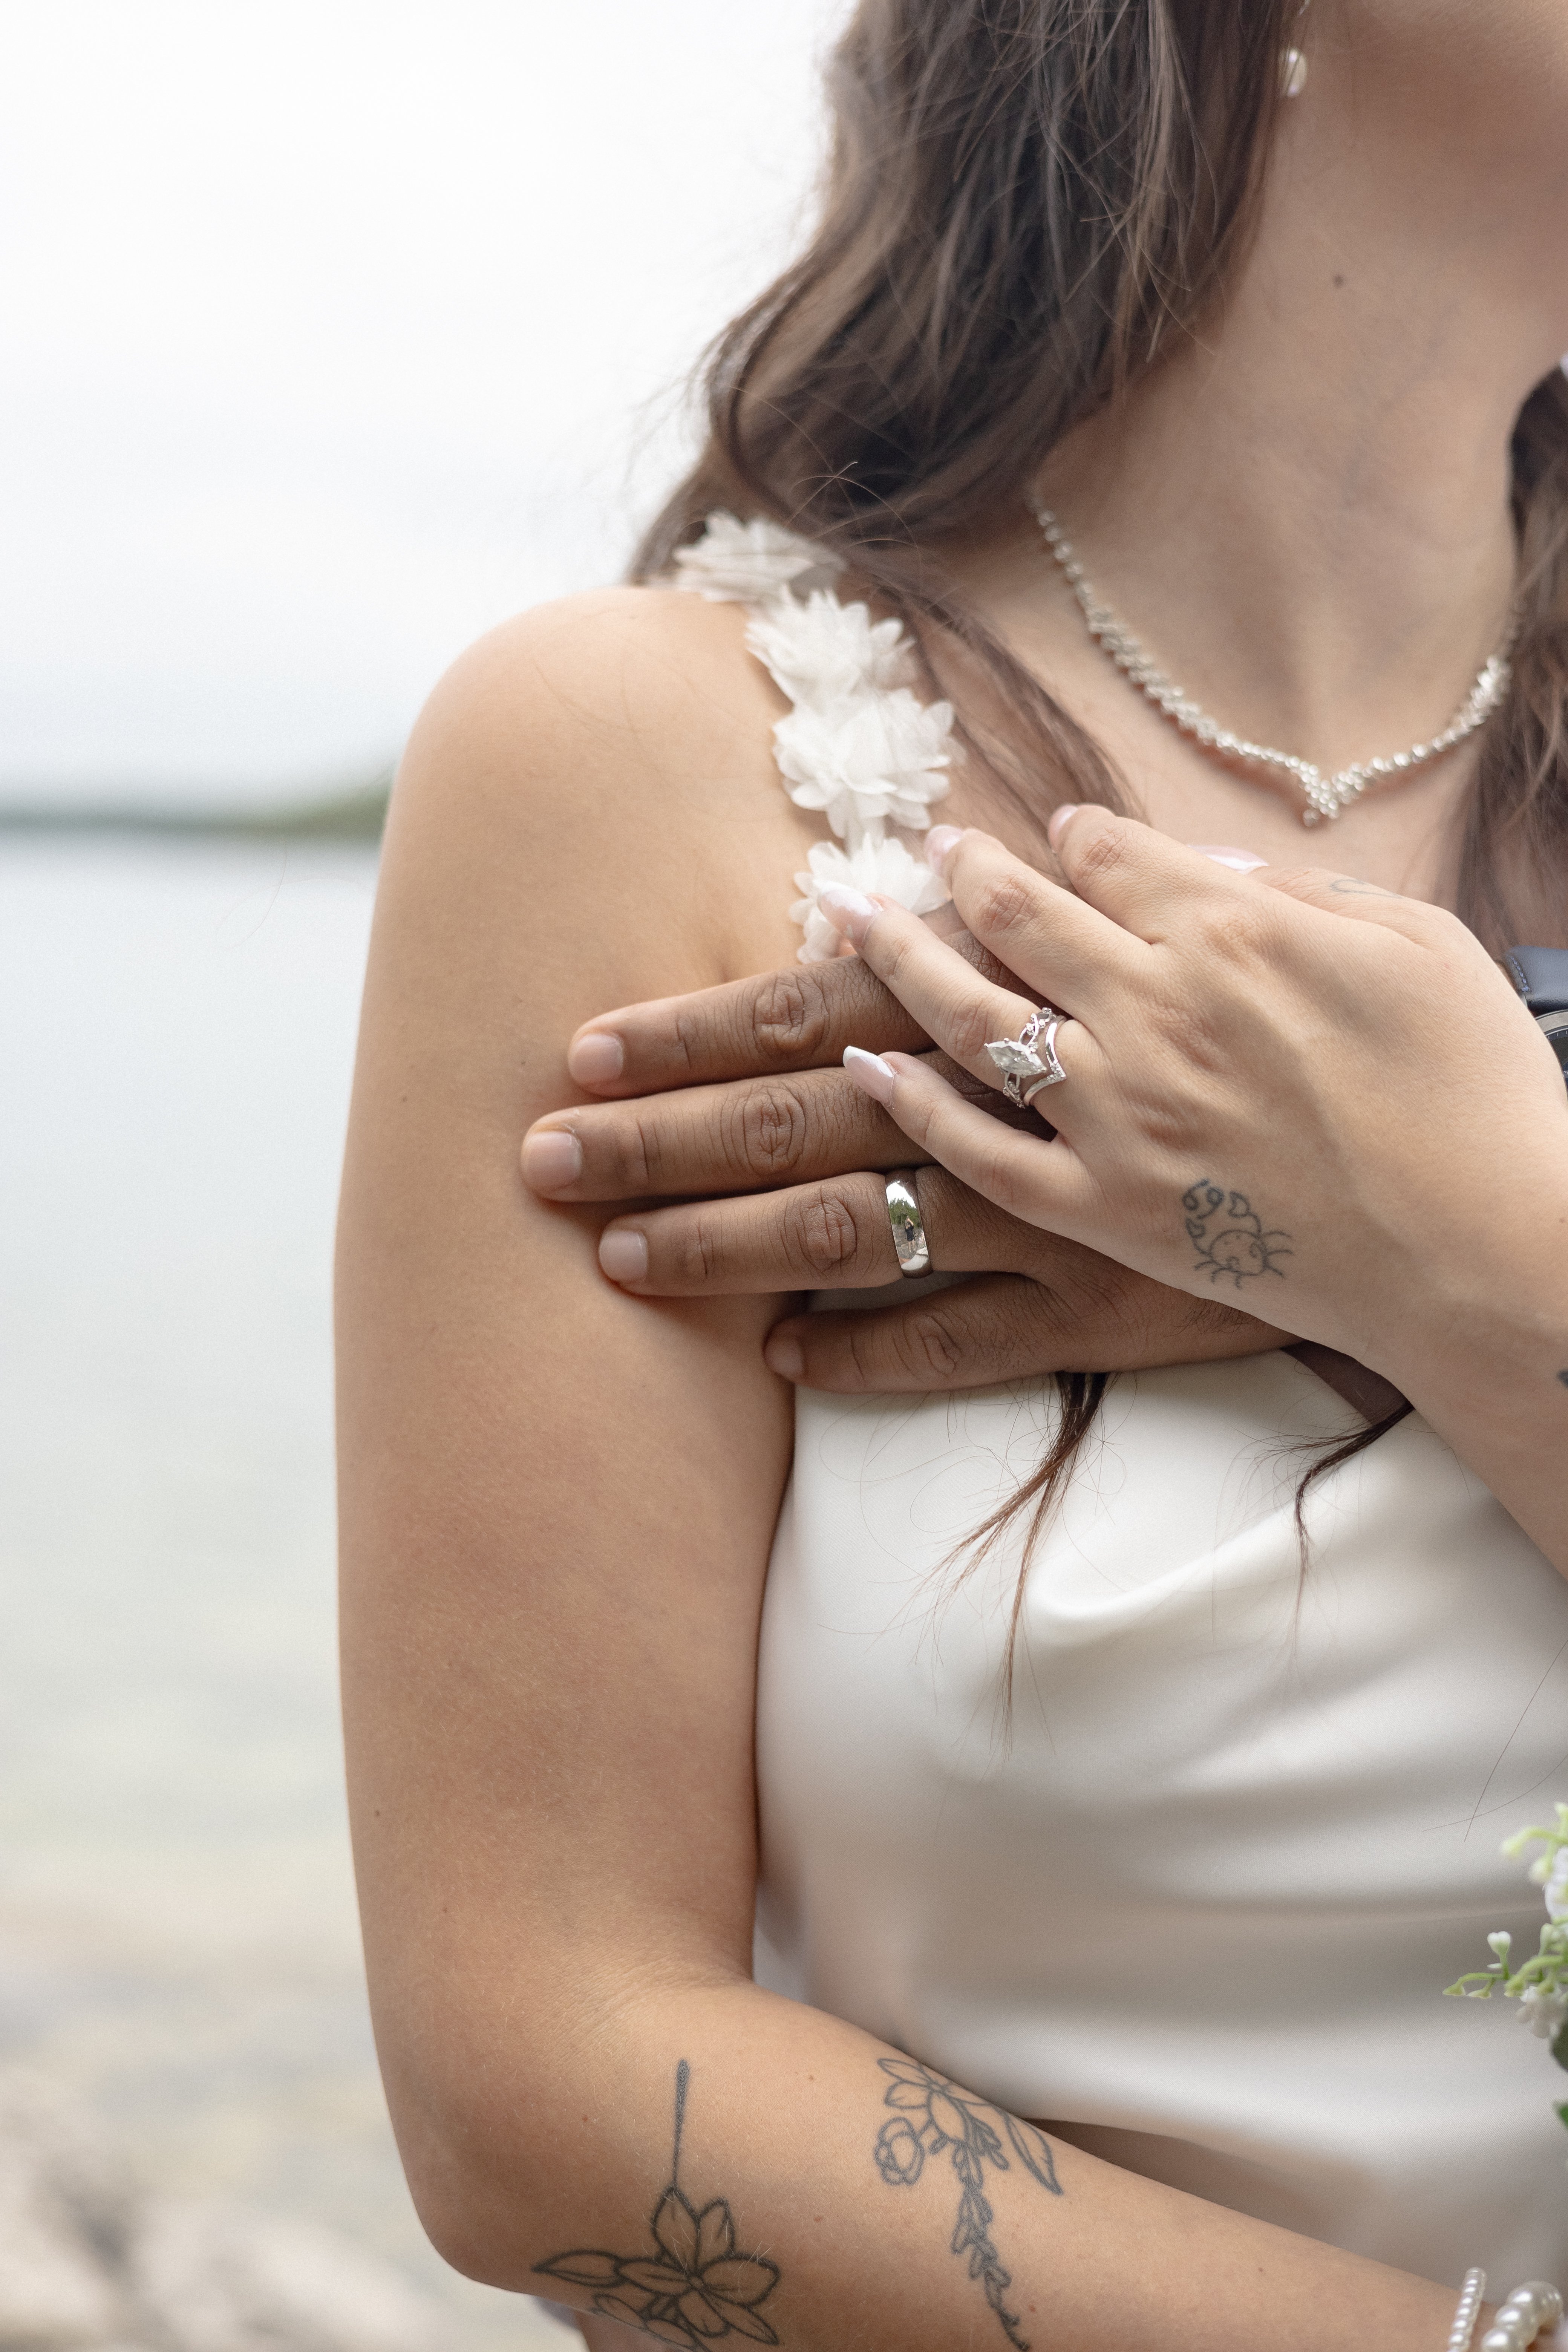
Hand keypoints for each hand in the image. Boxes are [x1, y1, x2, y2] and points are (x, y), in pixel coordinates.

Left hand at [521, 923, 1285, 1390]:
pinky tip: (779, 1363)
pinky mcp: (1097, 1301)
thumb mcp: (1148, 937)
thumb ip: (1022, 917)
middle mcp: (1004, 1109)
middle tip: (534, 1162)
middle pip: (795, 1121)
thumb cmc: (1246, 1014)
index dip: (690, 1032)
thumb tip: (907, 888)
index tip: (578, 1054)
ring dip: (724, 1247)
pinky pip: (963, 1342)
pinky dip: (867, 1354)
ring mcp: (1047, 1214)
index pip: (808, 1013)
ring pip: (853, 1232)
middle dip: (656, 1141)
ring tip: (614, 1262)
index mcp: (997, 1010)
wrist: (1389, 1143)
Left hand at [820, 810, 1567, 1391]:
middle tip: (913, 855)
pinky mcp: (1107, 1220)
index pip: (1104, 860)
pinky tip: (864, 1073)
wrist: (1489, 1248)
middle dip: (951, 876)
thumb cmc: (1476, 1092)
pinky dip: (915, 1114)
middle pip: (1013, 921)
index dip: (1057, 840)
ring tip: (843, 926)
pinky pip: (980, 1165)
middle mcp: (1156, 1013)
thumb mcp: (1414, 945)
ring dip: (892, 965)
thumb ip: (1299, 893)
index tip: (1027, 837)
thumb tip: (1196, 863)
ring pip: (968, 1026)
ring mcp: (1121, 1121)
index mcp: (1231, 934)